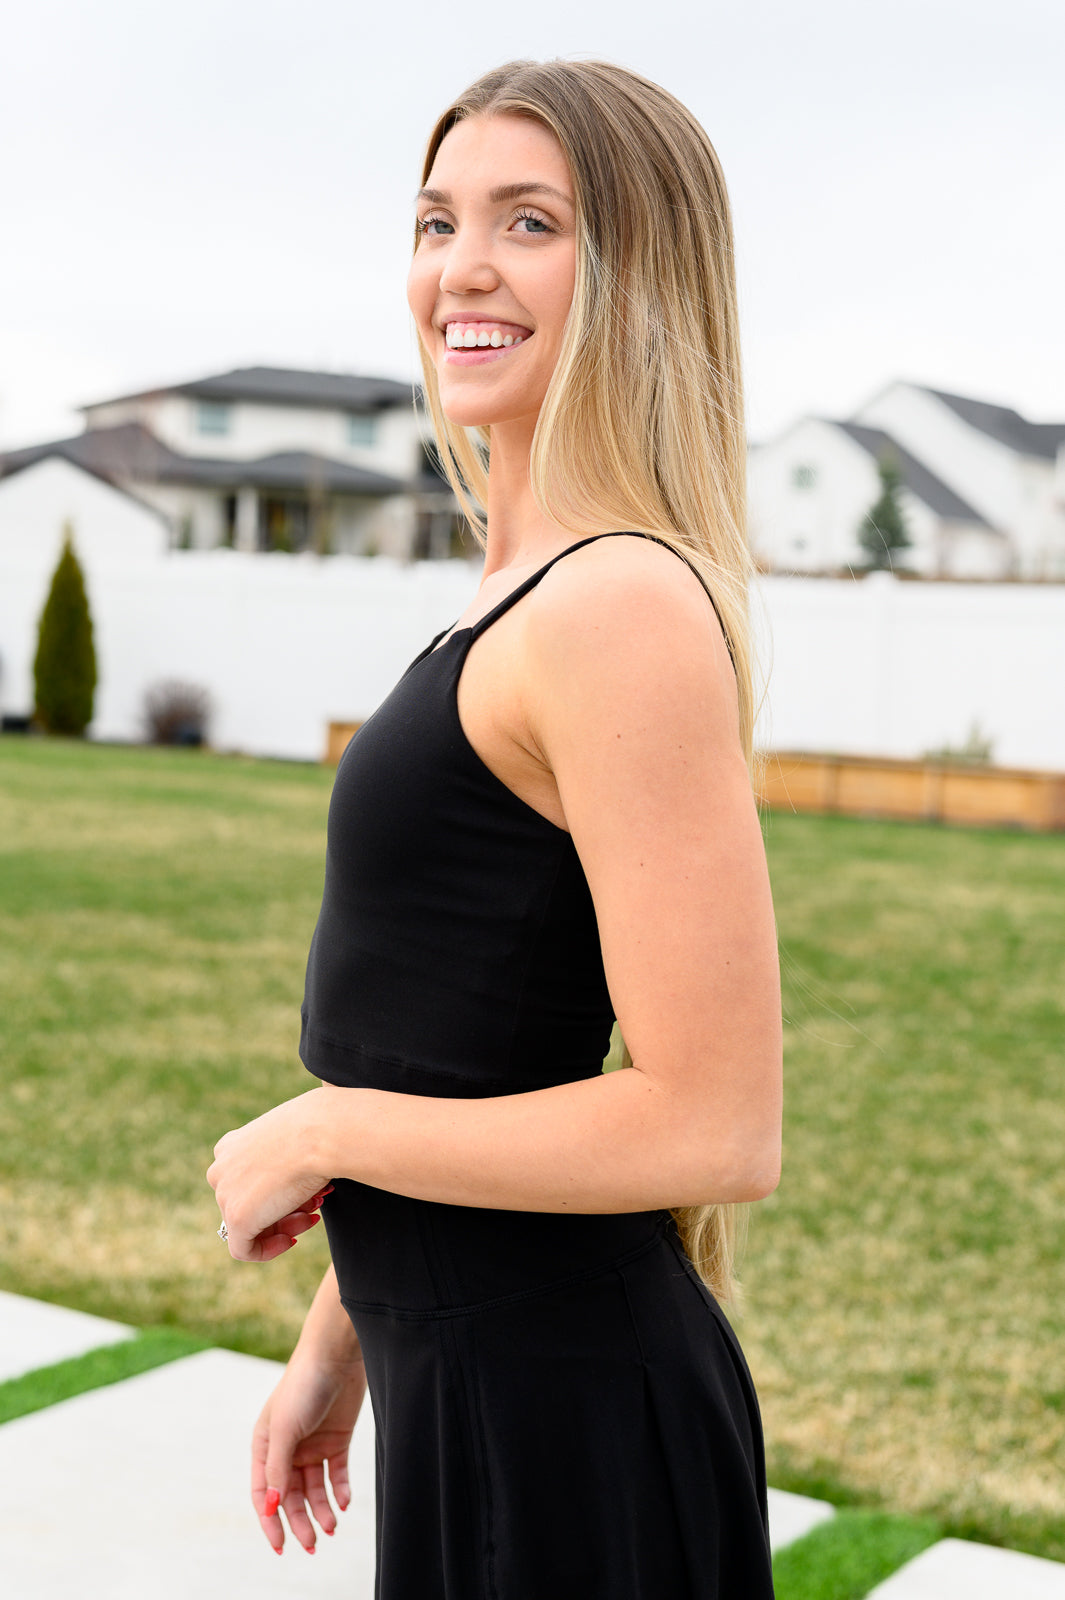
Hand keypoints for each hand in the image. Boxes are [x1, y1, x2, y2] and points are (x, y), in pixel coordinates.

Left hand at [207, 1091, 332, 1260]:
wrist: (319, 1135)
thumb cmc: (315, 1132)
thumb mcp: (292, 1141)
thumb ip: (281, 1160)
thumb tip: (292, 1182)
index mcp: (231, 1147)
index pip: (245, 1182)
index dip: (276, 1193)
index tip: (301, 1196)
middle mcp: (221, 1169)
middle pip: (250, 1204)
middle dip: (284, 1209)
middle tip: (313, 1208)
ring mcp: (226, 1194)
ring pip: (249, 1226)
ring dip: (285, 1226)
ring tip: (312, 1216)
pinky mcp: (237, 1218)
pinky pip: (244, 1249)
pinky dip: (268, 1250)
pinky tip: (291, 1240)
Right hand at [254, 1349, 366, 1553]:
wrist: (337, 1354)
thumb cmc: (303, 1385)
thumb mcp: (285, 1428)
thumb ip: (278, 1468)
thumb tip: (272, 1506)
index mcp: (265, 1446)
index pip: (264, 1494)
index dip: (270, 1522)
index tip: (281, 1546)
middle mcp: (288, 1449)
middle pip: (290, 1496)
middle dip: (300, 1522)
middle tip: (312, 1544)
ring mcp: (313, 1445)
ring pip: (314, 1489)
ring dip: (321, 1510)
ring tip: (332, 1527)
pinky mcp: (337, 1439)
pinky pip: (336, 1474)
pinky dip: (340, 1490)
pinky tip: (344, 1502)